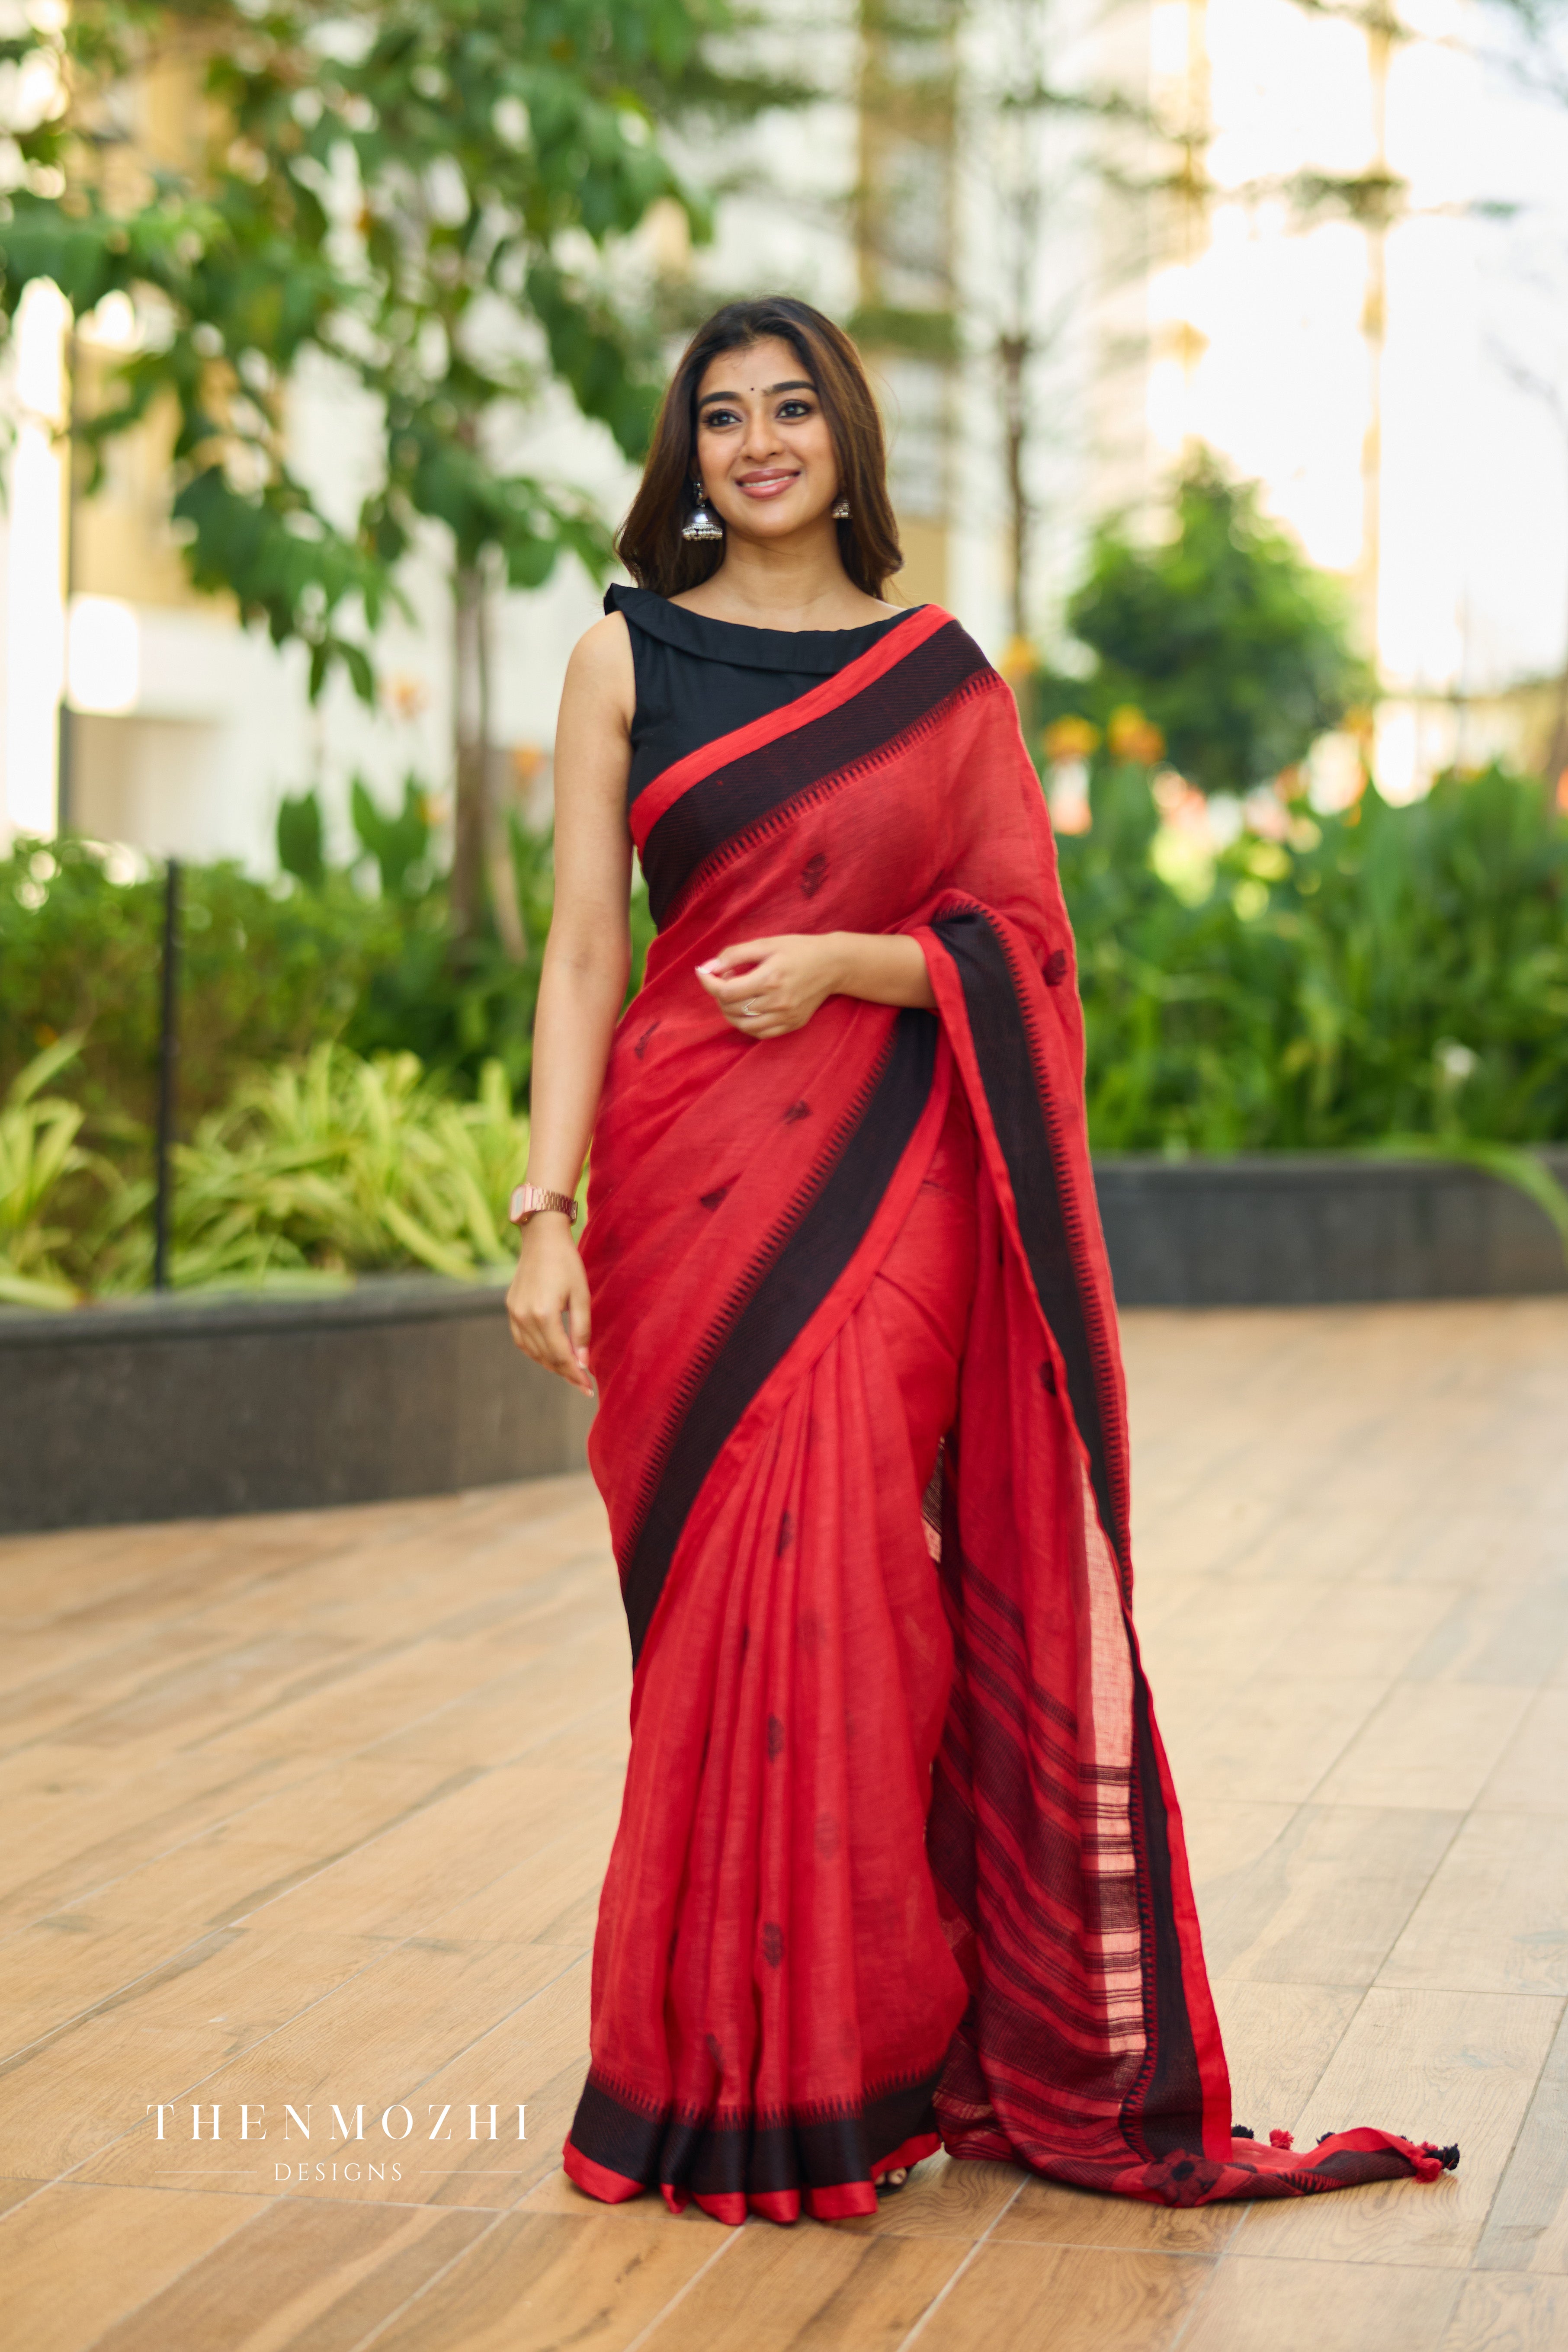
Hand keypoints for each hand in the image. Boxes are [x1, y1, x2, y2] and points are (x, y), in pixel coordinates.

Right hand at [505, 1214, 593, 1393]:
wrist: (542, 1238)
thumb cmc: (567, 1264)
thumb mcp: (582, 1296)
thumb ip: (582, 1330)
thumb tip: (583, 1362)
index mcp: (543, 1314)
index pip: (561, 1355)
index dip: (575, 1373)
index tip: (589, 1388)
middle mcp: (524, 1317)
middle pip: (546, 1356)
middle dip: (566, 1372)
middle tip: (582, 1384)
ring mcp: (514, 1313)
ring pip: (532, 1352)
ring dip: (551, 1365)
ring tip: (569, 1372)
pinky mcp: (511, 1308)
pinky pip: (522, 1340)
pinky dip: (536, 1352)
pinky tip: (550, 1355)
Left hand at [695, 934, 844, 1037]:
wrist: (833, 965)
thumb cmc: (798, 950)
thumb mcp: (766, 943)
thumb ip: (734, 954)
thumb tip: (708, 967)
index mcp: (770, 978)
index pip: (726, 992)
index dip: (709, 983)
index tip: (704, 972)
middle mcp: (777, 1001)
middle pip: (731, 1009)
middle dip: (719, 994)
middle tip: (727, 977)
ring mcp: (786, 1016)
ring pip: (742, 1024)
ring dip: (729, 1010)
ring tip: (735, 994)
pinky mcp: (792, 1024)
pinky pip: (759, 1033)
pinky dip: (746, 1024)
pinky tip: (747, 1009)